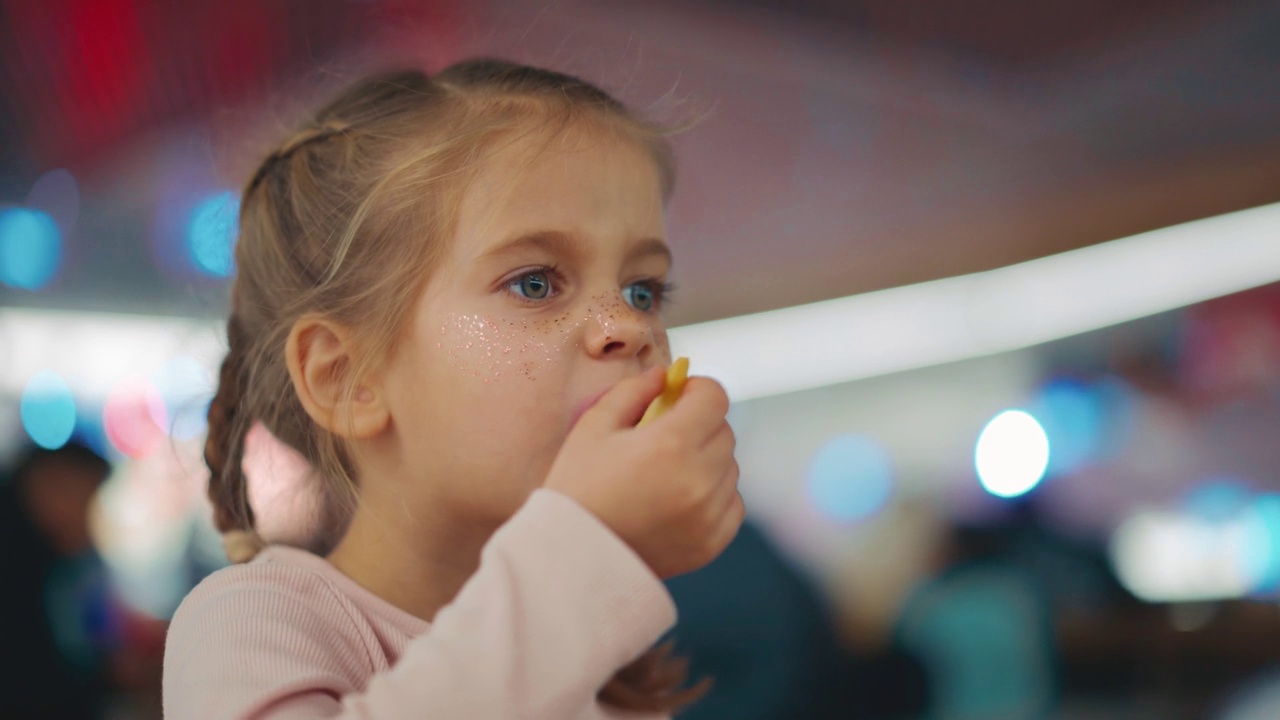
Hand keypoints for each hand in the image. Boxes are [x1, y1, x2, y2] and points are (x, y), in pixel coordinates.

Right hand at [544, 366, 742, 578]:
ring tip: (666, 473)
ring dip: (707, 460)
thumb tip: (663, 376)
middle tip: (666, 436)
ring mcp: (709, 514)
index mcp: (670, 444)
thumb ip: (632, 392)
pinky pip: (732, 503)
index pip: (714, 397)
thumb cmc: (577, 489)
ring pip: (729, 467)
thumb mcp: (593, 428)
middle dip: (699, 424)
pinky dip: (714, 495)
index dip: (697, 389)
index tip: (678, 396)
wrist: (572, 560)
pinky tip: (679, 499)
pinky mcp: (713, 542)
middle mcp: (699, 478)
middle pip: (724, 431)